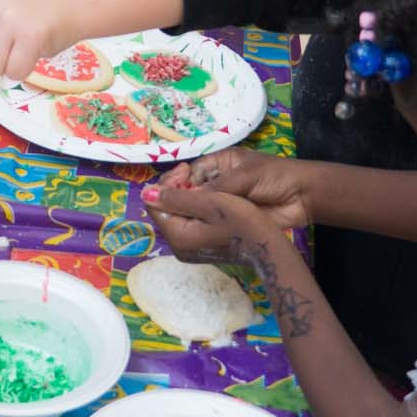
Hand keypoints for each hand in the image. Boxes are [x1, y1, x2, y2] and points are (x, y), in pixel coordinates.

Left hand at [141, 182, 280, 264]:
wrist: (270, 246)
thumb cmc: (243, 220)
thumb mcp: (210, 202)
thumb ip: (176, 197)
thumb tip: (145, 193)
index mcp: (178, 237)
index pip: (155, 204)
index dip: (167, 183)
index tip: (185, 169)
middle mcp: (180, 247)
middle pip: (166, 209)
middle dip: (175, 188)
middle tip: (192, 172)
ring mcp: (192, 248)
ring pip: (178, 214)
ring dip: (185, 195)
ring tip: (202, 182)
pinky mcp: (203, 245)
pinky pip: (190, 221)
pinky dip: (195, 206)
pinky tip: (209, 197)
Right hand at [155, 148, 315, 232]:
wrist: (304, 196)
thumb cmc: (275, 176)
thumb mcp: (243, 176)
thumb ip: (213, 189)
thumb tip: (179, 196)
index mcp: (215, 166)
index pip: (185, 175)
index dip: (174, 184)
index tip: (168, 192)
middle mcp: (214, 185)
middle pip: (186, 194)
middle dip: (177, 201)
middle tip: (171, 211)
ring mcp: (221, 206)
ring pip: (195, 212)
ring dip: (188, 217)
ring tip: (179, 225)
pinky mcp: (229, 223)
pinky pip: (209, 226)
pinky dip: (200, 230)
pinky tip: (193, 234)